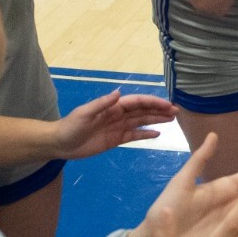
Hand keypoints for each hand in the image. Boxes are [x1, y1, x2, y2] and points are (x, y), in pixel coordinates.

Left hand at [50, 90, 177, 160]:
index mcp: (113, 107)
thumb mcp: (84, 113)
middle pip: (143, 111)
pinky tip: (158, 134)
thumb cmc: (70, 126)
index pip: (137, 102)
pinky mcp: (116, 139)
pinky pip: (134, 135)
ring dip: (156, 120)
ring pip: (142, 122)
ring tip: (172, 120)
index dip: (152, 102)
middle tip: (177, 112)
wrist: (60, 143)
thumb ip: (102, 103)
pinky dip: (146, 134)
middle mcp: (118, 115)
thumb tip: (119, 93)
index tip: (167, 104)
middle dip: (159, 110)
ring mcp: (118, 127)